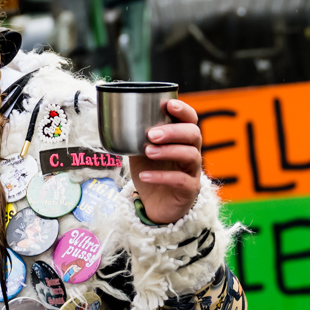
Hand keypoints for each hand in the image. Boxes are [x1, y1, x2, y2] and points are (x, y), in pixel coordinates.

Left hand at [129, 99, 202, 224]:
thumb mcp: (140, 152)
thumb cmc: (151, 172)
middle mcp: (191, 152)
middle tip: (152, 134)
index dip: (183, 110)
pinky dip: (162, 177)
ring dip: (168, 151)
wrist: (155, 205)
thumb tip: (116, 118)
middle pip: (193, 134)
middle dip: (173, 131)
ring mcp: (192, 171)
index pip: (190, 120)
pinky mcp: (190, 190)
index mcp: (181, 139)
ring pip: (190, 155)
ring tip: (148, 151)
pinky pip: (181, 181)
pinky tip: (145, 176)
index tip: (169, 104)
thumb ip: (135, 136)